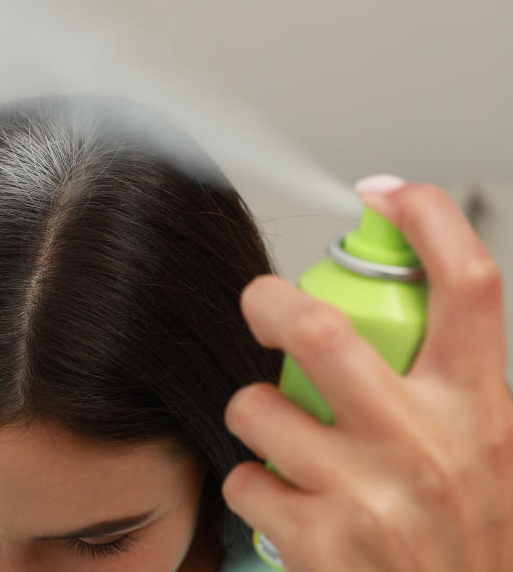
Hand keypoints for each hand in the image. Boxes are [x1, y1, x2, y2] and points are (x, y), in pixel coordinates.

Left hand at [221, 180, 512, 570]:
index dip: (424, 220)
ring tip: (280, 437)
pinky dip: (251, 482)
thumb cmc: (475, 542)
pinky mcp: (321, 542)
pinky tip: (284, 502)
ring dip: (254, 413)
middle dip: (270, 302)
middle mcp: (426, 443)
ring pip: (259, 408)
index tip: (383, 194)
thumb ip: (455, 388)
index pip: (468, 283)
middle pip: (322, 330)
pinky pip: (244, 478)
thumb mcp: (496, 454)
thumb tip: (402, 315)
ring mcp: (369, 494)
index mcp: (480, 408)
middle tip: (259, 302)